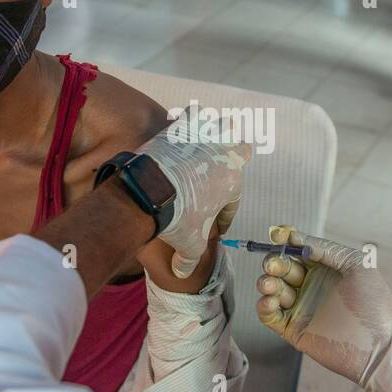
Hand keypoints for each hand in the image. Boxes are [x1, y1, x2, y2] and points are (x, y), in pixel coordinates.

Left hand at [137, 115, 250, 277]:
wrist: (151, 189)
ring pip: (221, 127)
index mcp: (234, 182)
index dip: (226, 214)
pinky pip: (193, 116)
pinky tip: (187, 118)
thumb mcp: (188, 244)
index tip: (217, 222)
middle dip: (236, 157)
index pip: (234, 200)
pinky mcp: (185, 127)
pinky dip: (191, 118)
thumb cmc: (176, 217)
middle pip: (240, 150)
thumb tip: (182, 275)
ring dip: (219, 131)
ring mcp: (206, 137)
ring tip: (212, 134)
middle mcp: (226, 155)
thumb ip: (188, 260)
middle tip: (229, 162)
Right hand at [256, 227, 391, 391]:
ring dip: (266, 282)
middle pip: (281, 267)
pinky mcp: (293, 329)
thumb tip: (296, 239)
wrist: (379, 345)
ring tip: (271, 284)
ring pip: (272, 289)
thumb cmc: (374, 304)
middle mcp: (310, 285)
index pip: (297, 249)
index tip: (277, 234)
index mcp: (324, 268)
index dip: (284, 239)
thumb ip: (326, 249)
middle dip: (274, 262)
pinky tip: (271, 301)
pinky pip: (269, 315)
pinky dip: (264, 305)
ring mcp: (300, 307)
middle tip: (274, 264)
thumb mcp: (357, 265)